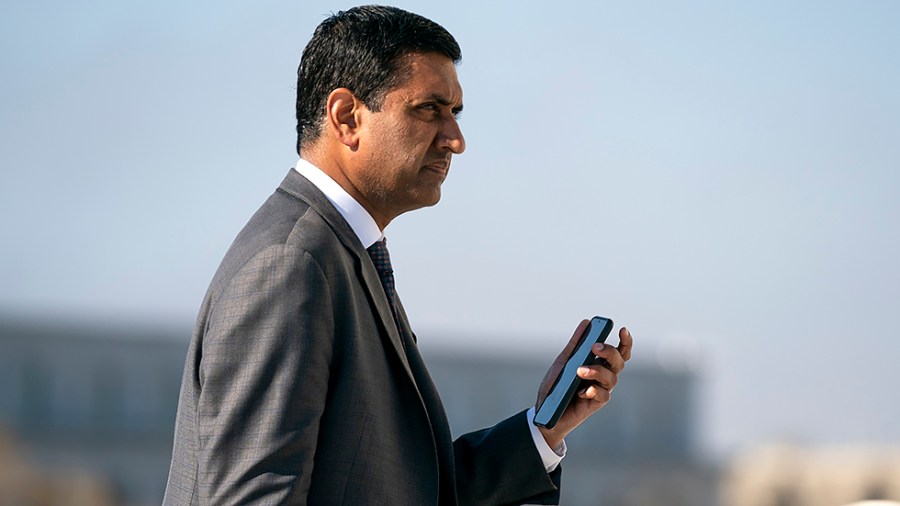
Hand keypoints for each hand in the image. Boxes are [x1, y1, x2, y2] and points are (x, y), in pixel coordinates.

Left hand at [535, 321, 632, 448]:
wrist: (545, 410)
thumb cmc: (556, 385)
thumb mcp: (564, 361)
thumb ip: (576, 343)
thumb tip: (587, 322)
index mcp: (599, 363)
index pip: (618, 351)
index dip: (625, 341)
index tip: (622, 329)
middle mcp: (604, 376)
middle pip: (618, 362)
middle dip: (609, 352)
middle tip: (595, 347)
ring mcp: (601, 389)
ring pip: (611, 378)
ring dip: (596, 371)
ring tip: (579, 371)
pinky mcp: (596, 403)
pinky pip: (603, 395)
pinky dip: (592, 390)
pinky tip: (581, 391)